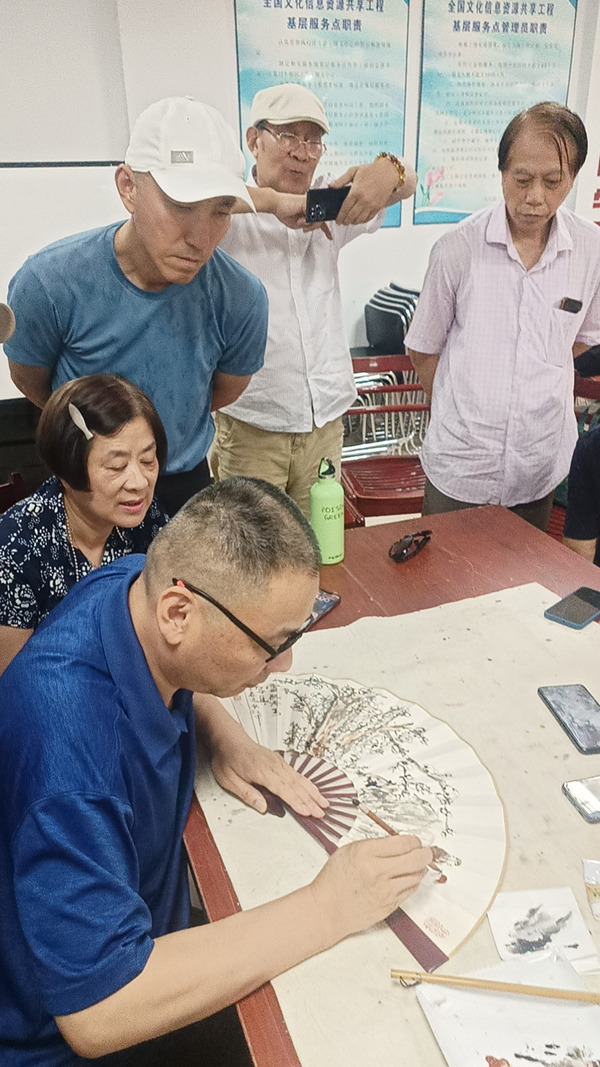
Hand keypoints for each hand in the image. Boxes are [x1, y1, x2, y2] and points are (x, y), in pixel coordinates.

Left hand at [209, 718, 327, 817]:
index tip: (306, 812)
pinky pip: (296, 773)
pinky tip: (314, 790)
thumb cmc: (227, 758)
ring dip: (312, 792)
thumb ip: (247, 794)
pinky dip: (308, 783)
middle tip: (321, 813)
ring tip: (324, 803)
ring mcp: (277, 762)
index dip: (295, 801)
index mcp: (260, 770)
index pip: (282, 788)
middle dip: (310, 801)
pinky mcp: (279, 761)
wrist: (228, 738)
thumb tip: (262, 807)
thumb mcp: (228, 779)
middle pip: (295, 785)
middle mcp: (272, 765)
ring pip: (299, 779)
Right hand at [270, 190, 332, 239]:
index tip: (329, 236)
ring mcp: (310, 203)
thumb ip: (307, 225)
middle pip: (320, 221)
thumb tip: (315, 226)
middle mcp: (311, 205)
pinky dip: (306, 221)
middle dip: (313, 227)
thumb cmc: (285, 212)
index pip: (321, 219)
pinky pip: (312, 215)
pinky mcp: (307, 202)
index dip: (326, 229)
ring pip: (317, 219)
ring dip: (308, 225)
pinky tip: (300, 220)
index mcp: (309, 210)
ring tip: (300, 222)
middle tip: (304, 228)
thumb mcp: (298, 224)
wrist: (276, 204)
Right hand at [309, 834, 431, 940]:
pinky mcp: (390, 906)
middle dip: (426, 853)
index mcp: (366, 853)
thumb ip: (374, 845)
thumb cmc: (334, 879)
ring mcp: (386, 891)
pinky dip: (413, 882)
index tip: (415, 841)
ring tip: (416, 864)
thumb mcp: (349, 851)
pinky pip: (410, 890)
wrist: (327, 910)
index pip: (403, 843)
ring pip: (417, 875)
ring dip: (420, 868)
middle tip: (427, 852)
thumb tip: (399, 843)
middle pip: (416, 859)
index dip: (414, 841)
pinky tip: (408, 877)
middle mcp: (378, 872)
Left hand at [330, 159, 398, 224]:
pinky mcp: (378, 207)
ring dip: (354, 222)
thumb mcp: (353, 171)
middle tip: (343, 222)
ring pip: (360, 219)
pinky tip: (360, 219)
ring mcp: (372, 205)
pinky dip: (363, 221)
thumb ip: (341, 180)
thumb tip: (331, 186)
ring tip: (350, 221)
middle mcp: (364, 200)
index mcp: (356, 192)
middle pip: (351, 216)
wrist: (389, 171)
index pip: (345, 208)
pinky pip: (369, 218)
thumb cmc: (372, 170)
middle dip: (346, 221)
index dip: (340, 216)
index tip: (338, 220)